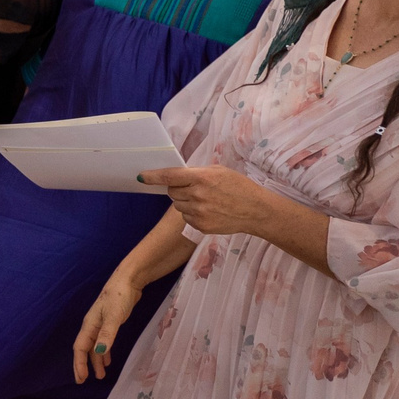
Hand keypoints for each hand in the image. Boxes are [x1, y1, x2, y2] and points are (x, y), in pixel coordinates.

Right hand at [72, 275, 143, 382]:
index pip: (80, 348)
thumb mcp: (114, 317)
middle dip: (82, 365)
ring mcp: (100, 324)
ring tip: (100, 375)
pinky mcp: (109, 322)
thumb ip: (106, 334)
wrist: (128, 281)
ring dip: (95, 361)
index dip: (79, 363)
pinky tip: (107, 359)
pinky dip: (103, 352)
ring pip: (94, 347)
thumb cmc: (119, 297)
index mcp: (89, 325)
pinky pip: (102, 342)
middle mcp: (92, 326)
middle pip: (84, 349)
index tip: (81, 378)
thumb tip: (98, 352)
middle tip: (83, 381)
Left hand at [134, 166, 291, 241]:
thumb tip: (175, 176)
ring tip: (206, 201)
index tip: (141, 177)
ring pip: (177, 205)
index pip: (169, 177)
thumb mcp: (219, 172)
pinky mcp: (201, 226)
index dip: (153, 177)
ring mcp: (199, 212)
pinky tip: (209, 211)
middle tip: (194, 189)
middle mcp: (198, 195)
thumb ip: (196, 173)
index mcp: (202, 178)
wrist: (257, 210)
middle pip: (171, 192)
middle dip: (178, 189)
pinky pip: (186, 217)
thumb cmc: (238, 187)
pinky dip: (193, 214)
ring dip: (186, 202)